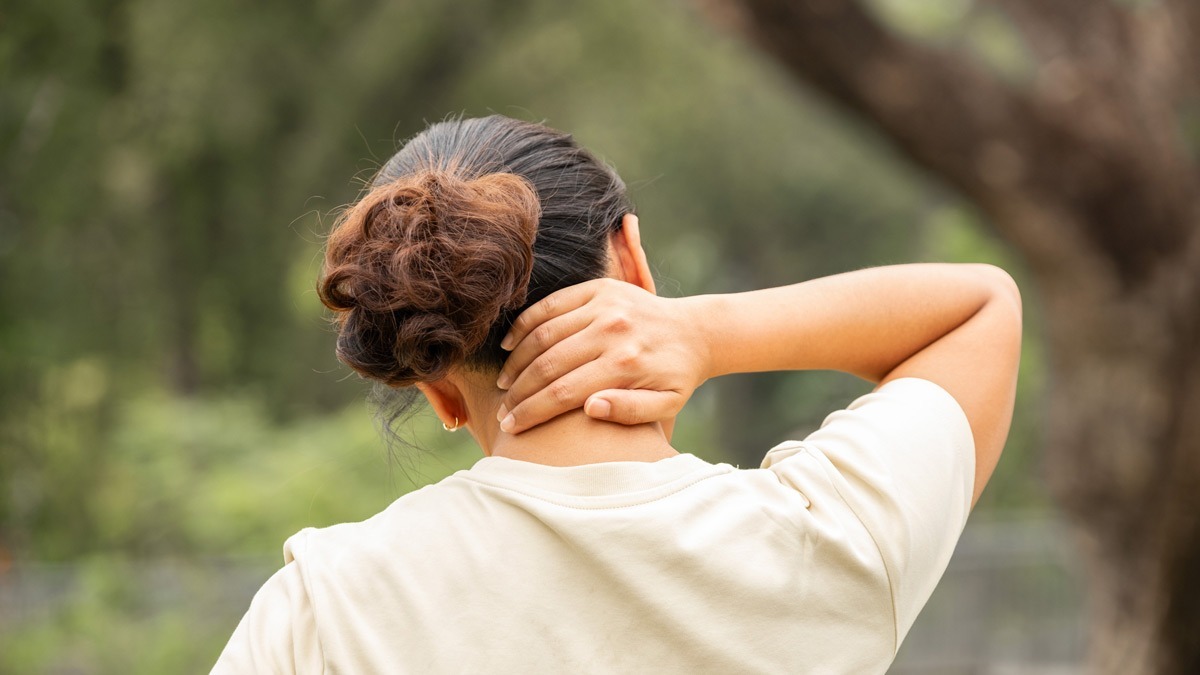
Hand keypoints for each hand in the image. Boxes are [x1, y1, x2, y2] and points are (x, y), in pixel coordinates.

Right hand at [495, 278, 709, 433]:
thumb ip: (630, 412)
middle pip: (548, 365)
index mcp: (626, 365)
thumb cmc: (675, 377)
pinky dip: (525, 324)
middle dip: (519, 392)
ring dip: (516, 361)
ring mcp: (604, 305)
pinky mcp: (599, 288)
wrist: (695, 332)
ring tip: (504, 383)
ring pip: (543, 334)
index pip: (563, 393)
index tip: (512, 426)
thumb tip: (591, 408)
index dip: (532, 412)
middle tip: (503, 411)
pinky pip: (551, 305)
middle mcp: (612, 331)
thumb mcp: (666, 405)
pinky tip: (509, 345)